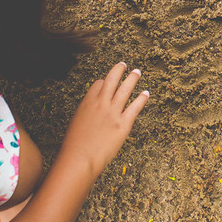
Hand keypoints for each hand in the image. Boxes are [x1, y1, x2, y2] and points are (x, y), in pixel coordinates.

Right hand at [60, 62, 147, 176]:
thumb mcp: (76, 124)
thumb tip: (92, 113)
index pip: (98, 84)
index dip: (103, 82)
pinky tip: (146, 93)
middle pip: (111, 80)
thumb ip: (86, 115)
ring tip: (137, 72)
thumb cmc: (75, 145)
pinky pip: (135, 107)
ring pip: (125, 89)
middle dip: (118, 70)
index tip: (107, 82)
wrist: (80, 157)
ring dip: (132, 79)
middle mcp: (101, 103)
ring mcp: (113, 112)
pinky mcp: (123, 124)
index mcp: (87, 102)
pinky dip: (142, 99)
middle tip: (124, 64)